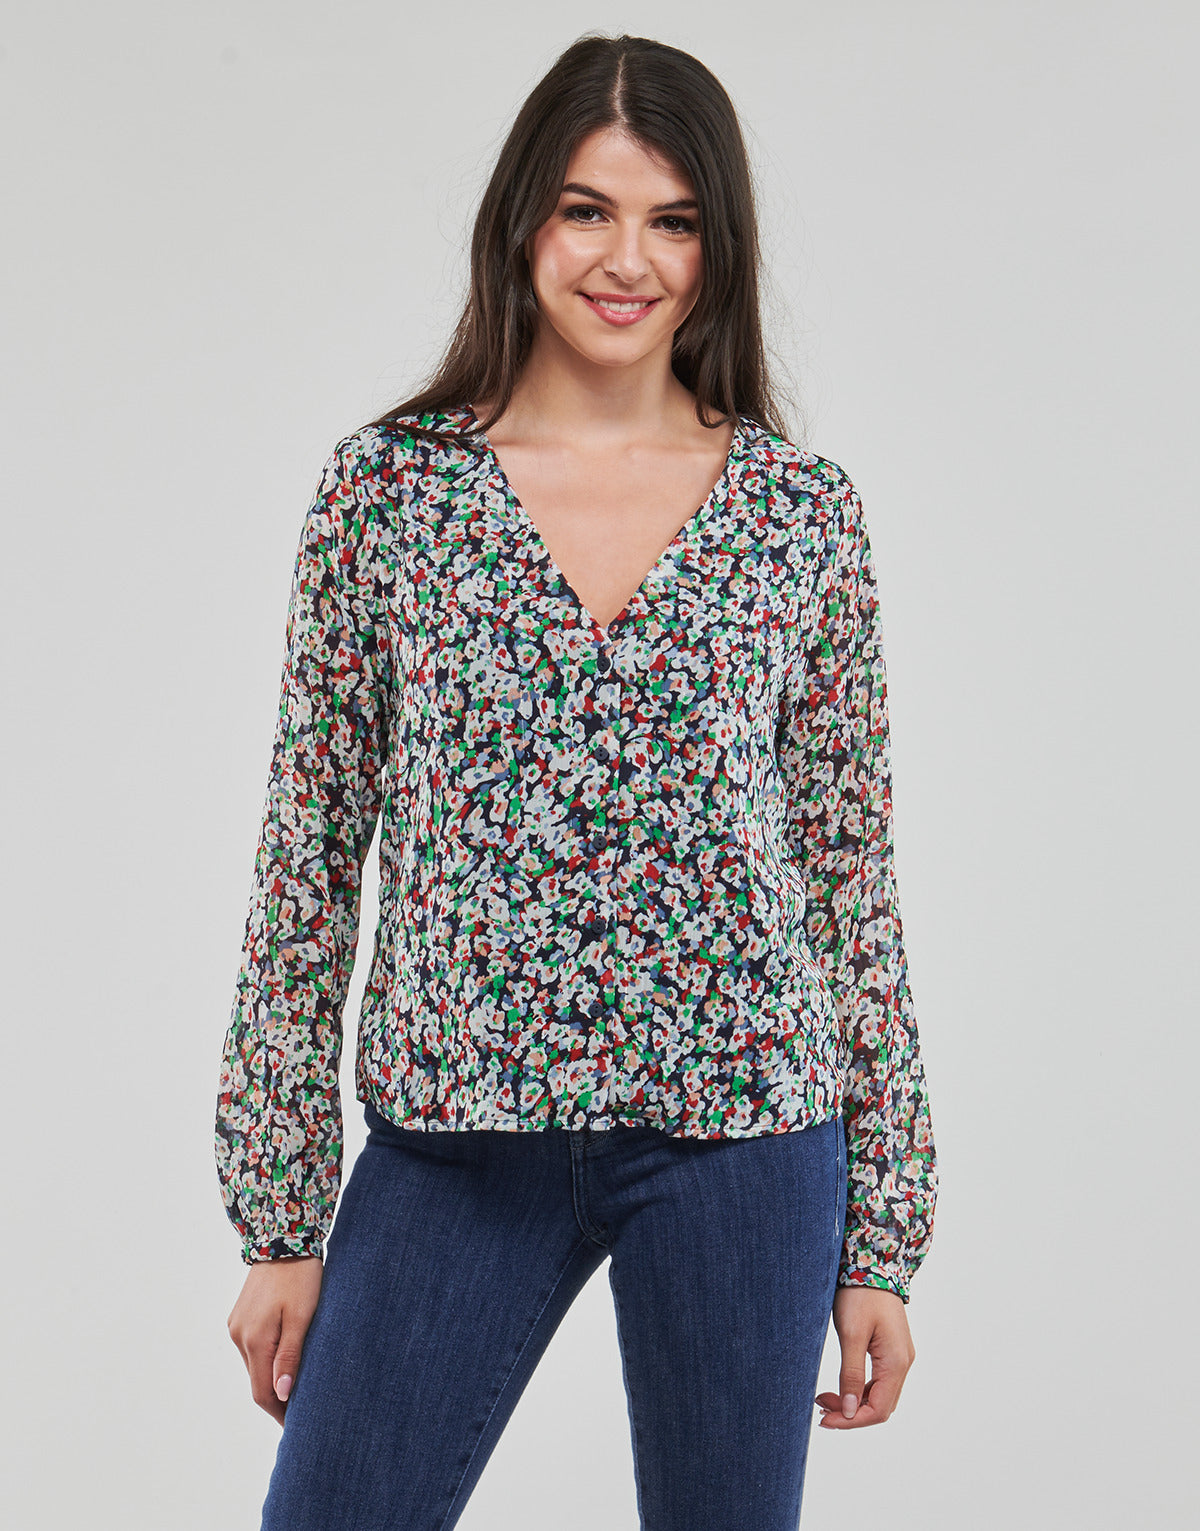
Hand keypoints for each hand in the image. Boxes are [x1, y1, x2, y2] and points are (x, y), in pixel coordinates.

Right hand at [226, 1255, 323, 1426]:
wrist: (283, 1238)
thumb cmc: (300, 1277)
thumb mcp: (302, 1317)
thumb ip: (290, 1356)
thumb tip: (281, 1394)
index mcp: (254, 1340)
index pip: (263, 1393)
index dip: (279, 1413)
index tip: (297, 1427)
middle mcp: (239, 1336)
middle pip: (257, 1381)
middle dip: (276, 1399)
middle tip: (301, 1412)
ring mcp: (236, 1325)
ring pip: (254, 1365)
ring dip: (271, 1378)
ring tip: (296, 1388)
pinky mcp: (239, 1316)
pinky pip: (252, 1347)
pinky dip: (266, 1359)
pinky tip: (284, 1360)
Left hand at [815, 1285, 914, 1428]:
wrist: (872, 1264)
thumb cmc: (860, 1295)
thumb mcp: (851, 1334)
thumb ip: (851, 1374)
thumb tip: (851, 1411)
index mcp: (896, 1362)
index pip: (878, 1410)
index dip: (852, 1421)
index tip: (825, 1420)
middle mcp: (902, 1363)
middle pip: (880, 1406)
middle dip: (851, 1414)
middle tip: (820, 1410)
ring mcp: (898, 1357)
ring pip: (879, 1395)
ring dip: (854, 1402)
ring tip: (825, 1400)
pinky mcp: (890, 1350)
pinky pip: (878, 1381)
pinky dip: (859, 1389)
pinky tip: (840, 1387)